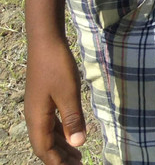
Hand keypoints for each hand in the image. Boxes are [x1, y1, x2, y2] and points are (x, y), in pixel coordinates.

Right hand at [25, 36, 86, 164]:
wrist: (46, 43)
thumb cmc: (57, 67)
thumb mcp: (68, 93)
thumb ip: (73, 119)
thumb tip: (77, 143)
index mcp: (37, 118)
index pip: (44, 148)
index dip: (56, 162)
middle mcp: (35, 116)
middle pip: (46, 144)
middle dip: (60, 158)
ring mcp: (39, 108)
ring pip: (49, 134)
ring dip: (62, 147)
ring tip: (77, 158)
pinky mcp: (45, 99)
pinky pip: (52, 123)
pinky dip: (62, 132)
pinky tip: (72, 134)